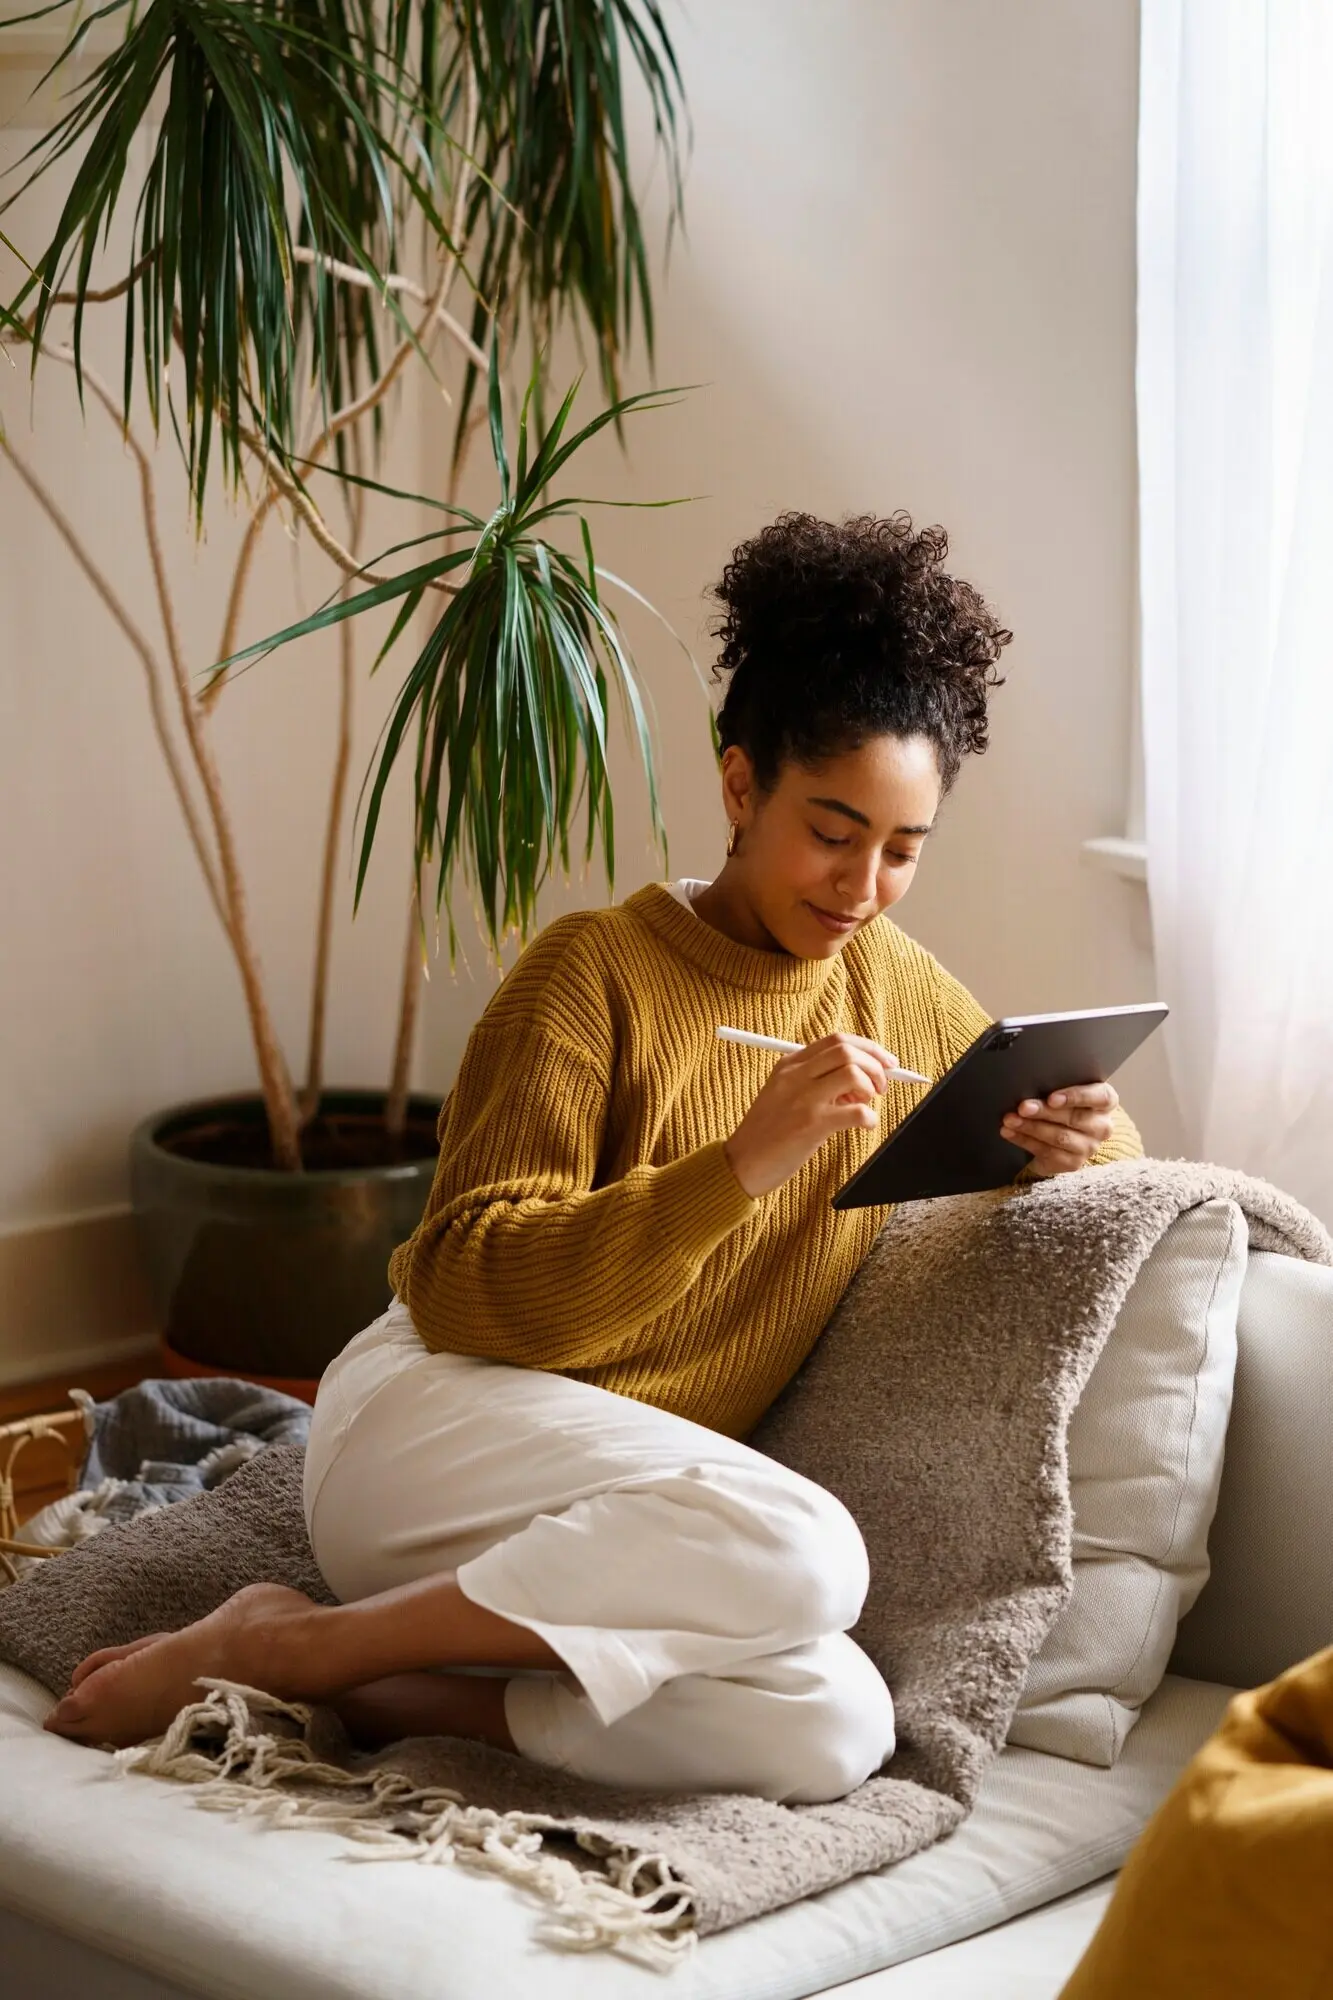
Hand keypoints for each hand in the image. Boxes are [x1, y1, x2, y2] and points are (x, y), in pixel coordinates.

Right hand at [723, 1033, 903, 1196]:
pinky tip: (864, 1126)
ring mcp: (804, 1099)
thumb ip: (815, 1082)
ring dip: (871, 1087)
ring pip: (853, 1073)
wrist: (741, 1164)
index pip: (836, 1040)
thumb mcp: (782, 1094)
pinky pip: (857, 1112)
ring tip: (866, 1105)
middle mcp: (795, 1076)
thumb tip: (860, 1080)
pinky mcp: (812, 1125)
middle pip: (847, 1050)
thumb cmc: (767, 1133)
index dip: (868, 1048)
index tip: (884, 1062)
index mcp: (789, 1065)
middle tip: (881, 1086)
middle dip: (875, 1064)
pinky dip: (870, 1118)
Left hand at [1001, 1082, 1118, 1177]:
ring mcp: (1089, 1147)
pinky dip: (1024, 1140)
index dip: (1076, 1096)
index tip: (1052, 1098)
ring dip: (1031, 1127)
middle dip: (1044, 1112)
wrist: (1062, 1136)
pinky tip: (1010, 1132)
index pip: (1100, 1096)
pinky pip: (1047, 1151)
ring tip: (1010, 1119)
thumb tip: (1028, 1082)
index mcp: (1105, 1101)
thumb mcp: (1064, 1091)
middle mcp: (1102, 1126)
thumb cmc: (1062, 1105)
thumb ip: (1056, 1086)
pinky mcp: (1072, 1163)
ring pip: (1060, 1137)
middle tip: (1022, 1107)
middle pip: (1074, 1118)